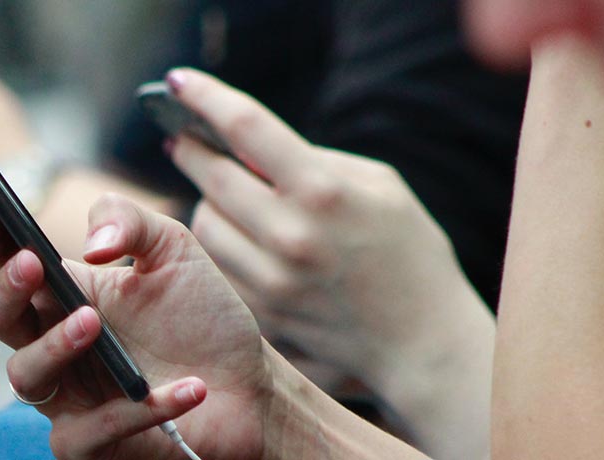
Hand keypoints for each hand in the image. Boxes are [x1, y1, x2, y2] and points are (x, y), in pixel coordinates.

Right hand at [0, 194, 277, 458]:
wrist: (250, 387)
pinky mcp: (93, 444)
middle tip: (31, 265)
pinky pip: (92, 432)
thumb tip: (91, 242)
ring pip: (25, 376)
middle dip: (5, 290)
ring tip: (93, 322)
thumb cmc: (203, 319)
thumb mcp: (173, 249)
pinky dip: (138, 410)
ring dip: (53, 346)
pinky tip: (188, 388)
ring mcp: (68, 396)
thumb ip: (129, 220)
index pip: (6, 262)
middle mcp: (54, 343)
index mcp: (63, 294)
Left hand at [164, 68, 494, 457]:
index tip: (179, 82)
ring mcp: (272, 280)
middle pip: (210, 177)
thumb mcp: (380, 186)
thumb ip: (316, 161)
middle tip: (183, 140)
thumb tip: (253, 149)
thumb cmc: (409, 253)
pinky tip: (238, 237)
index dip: (205, 97)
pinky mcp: (261, 314)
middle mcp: (290, 235)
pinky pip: (217, 265)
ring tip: (222, 194)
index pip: (244, 127)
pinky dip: (222, 246)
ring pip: (203, 224)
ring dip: (207, 202)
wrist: (424, 343)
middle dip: (191, 151)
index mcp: (323, 190)